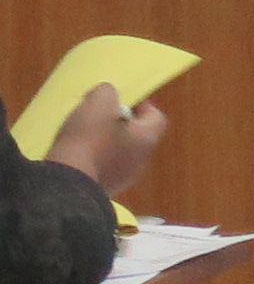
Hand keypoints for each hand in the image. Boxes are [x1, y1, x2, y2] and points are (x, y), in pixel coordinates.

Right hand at [43, 83, 166, 200]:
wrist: (66, 185)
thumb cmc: (89, 140)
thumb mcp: (98, 103)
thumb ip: (107, 93)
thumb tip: (107, 95)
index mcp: (147, 140)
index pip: (156, 118)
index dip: (142, 105)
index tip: (121, 100)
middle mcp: (141, 162)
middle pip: (137, 136)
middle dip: (119, 123)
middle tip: (98, 116)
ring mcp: (123, 179)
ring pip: (119, 153)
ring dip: (105, 142)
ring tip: (82, 134)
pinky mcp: (103, 190)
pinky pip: (102, 168)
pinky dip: (92, 159)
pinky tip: (75, 154)